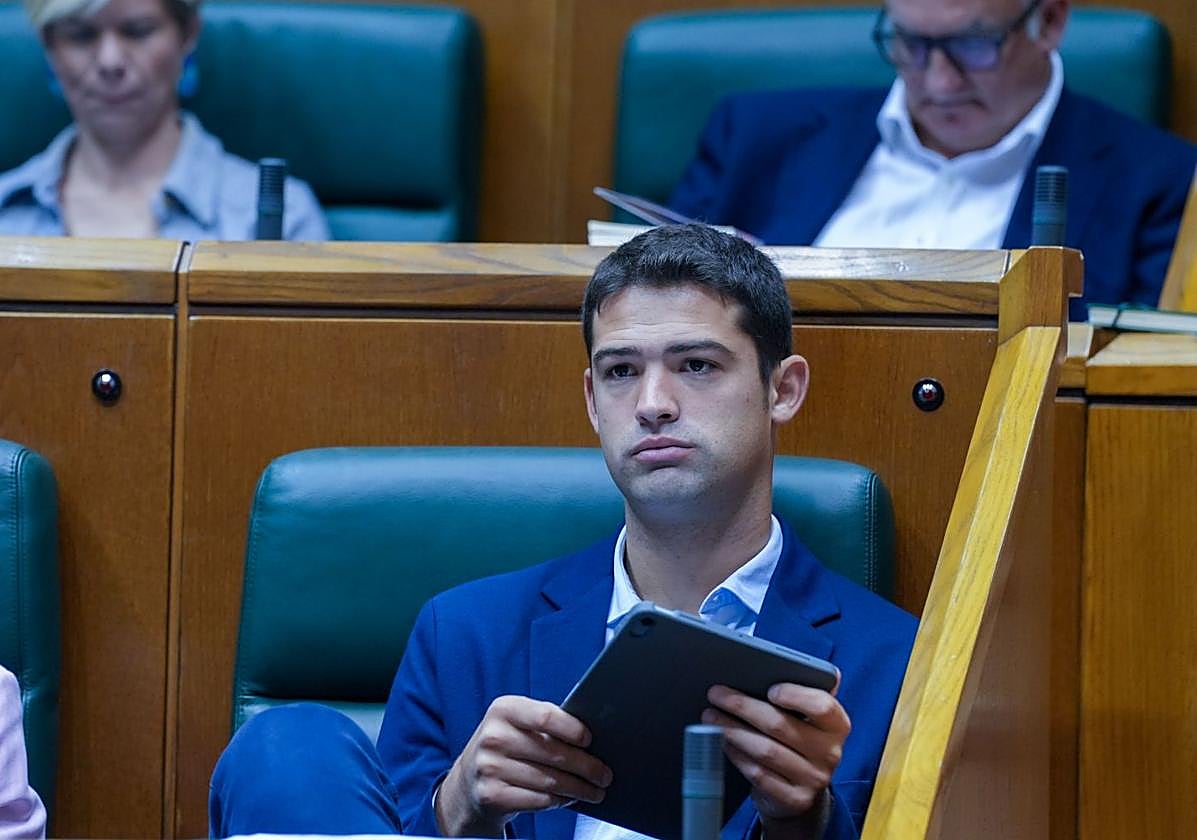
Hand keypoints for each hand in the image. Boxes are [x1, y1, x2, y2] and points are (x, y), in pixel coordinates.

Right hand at [436, 695, 612, 836]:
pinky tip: (570, 798)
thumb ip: (545, 723)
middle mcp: (493, 736)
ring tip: (595, 791)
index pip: (546, 716)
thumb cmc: (506, 747)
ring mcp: (489, 767)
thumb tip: (591, 737)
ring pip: (550, 781)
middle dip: (587, 767)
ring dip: (579, 788)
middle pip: (553, 753)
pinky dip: (560, 801)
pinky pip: (539, 801)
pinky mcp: (491, 795)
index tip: (591, 740)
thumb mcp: (517, 724)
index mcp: (504, 709)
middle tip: (605, 775)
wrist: (467, 782)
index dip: (572, 729)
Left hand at [703, 683, 849, 838]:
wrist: (801, 791)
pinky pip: (759, 774)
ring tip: (711, 716)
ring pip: (765, 750)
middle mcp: (829, 752)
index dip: (796, 695)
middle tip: (717, 694)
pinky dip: (737, 755)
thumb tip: (772, 664)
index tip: (770, 688)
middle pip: (780, 725)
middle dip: (742, 706)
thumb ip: (798, 693)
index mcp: (836, 724)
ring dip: (733, 730)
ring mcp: (813, 779)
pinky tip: (723, 742)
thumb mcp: (805, 718)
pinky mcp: (794, 799)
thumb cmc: (797, 741)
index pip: (822, 706)